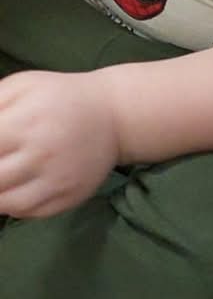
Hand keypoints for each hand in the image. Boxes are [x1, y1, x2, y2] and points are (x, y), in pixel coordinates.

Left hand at [0, 69, 121, 215]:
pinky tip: (10, 194)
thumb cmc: (60, 96)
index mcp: (24, 124)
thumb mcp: (22, 86)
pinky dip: (14, 208)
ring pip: (10, 203)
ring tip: (0, 182)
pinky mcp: (70, 196)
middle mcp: (41, 155)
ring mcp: (57, 180)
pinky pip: (33, 212)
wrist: (114, 116)